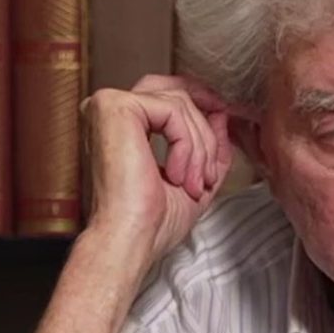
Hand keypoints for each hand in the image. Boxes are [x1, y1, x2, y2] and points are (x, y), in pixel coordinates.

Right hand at [80, 74, 235, 267]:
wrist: (131, 240)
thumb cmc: (152, 222)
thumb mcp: (193, 176)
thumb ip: (207, 144)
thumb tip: (221, 114)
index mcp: (120, 124)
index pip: (168, 97)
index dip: (201, 107)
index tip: (224, 125)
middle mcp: (109, 109)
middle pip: (175, 93)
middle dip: (205, 123)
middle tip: (215, 158)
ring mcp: (109, 104)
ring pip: (180, 104)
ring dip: (200, 147)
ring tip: (195, 183)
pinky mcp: (116, 106)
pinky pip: (173, 112)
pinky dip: (187, 145)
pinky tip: (178, 176)